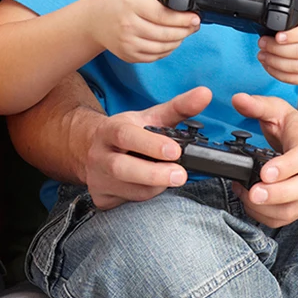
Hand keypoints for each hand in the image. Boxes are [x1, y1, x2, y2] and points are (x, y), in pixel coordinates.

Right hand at [84, 86, 212, 208]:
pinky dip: (144, 198)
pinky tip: (151, 187)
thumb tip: (206, 94)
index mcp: (110, 130)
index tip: (175, 151)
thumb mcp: (150, 117)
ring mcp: (97, 179)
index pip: (125, 136)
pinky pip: (127, 204)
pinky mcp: (100, 198)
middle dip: (153, 174)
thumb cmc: (128, 132)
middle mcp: (98, 155)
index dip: (150, 145)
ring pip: (129, 190)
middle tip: (181, 175)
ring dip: (154, 187)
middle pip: (121, 168)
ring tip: (170, 178)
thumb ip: (180, 107)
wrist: (91, 148)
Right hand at [92, 0, 199, 62]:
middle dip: (185, 30)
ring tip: (184, 32)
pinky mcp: (128, 55)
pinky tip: (169, 40)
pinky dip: (166, 50)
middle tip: (194, 25)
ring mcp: (127, 42)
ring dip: (178, 40)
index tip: (196, 17)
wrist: (95, 19)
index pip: (163, 15)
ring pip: (162, 47)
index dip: (183, 19)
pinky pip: (155, 56)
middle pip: (165, 34)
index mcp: (132, 3)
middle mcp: (127, 24)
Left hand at [229, 92, 297, 226]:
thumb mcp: (281, 111)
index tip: (265, 172)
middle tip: (254, 193)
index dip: (284, 167)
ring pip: (294, 208)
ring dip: (269, 208)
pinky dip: (267, 216)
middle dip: (276, 194)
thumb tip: (237, 99)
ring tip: (246, 196)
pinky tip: (250, 203)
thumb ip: (259, 105)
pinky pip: (286, 219)